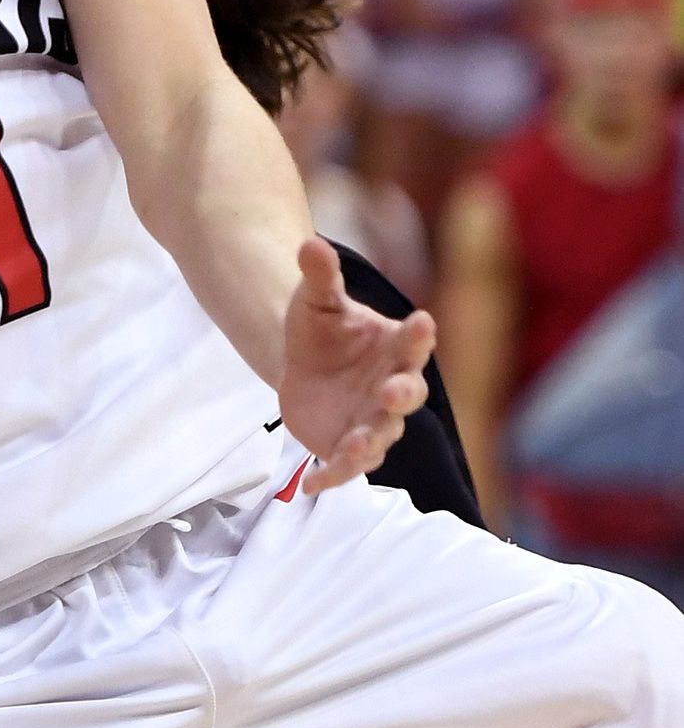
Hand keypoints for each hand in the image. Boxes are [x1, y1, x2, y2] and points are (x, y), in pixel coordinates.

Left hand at [279, 236, 433, 492]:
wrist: (304, 362)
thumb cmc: (323, 328)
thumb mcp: (316, 299)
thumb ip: (320, 276)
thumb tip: (308, 242)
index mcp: (395, 347)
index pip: (414, 342)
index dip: (419, 334)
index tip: (423, 320)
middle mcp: (392, 387)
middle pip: (407, 395)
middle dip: (401, 395)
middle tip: (392, 391)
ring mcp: (372, 421)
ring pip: (380, 437)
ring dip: (369, 442)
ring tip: (353, 443)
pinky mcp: (346, 446)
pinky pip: (343, 468)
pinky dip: (329, 478)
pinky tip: (308, 485)